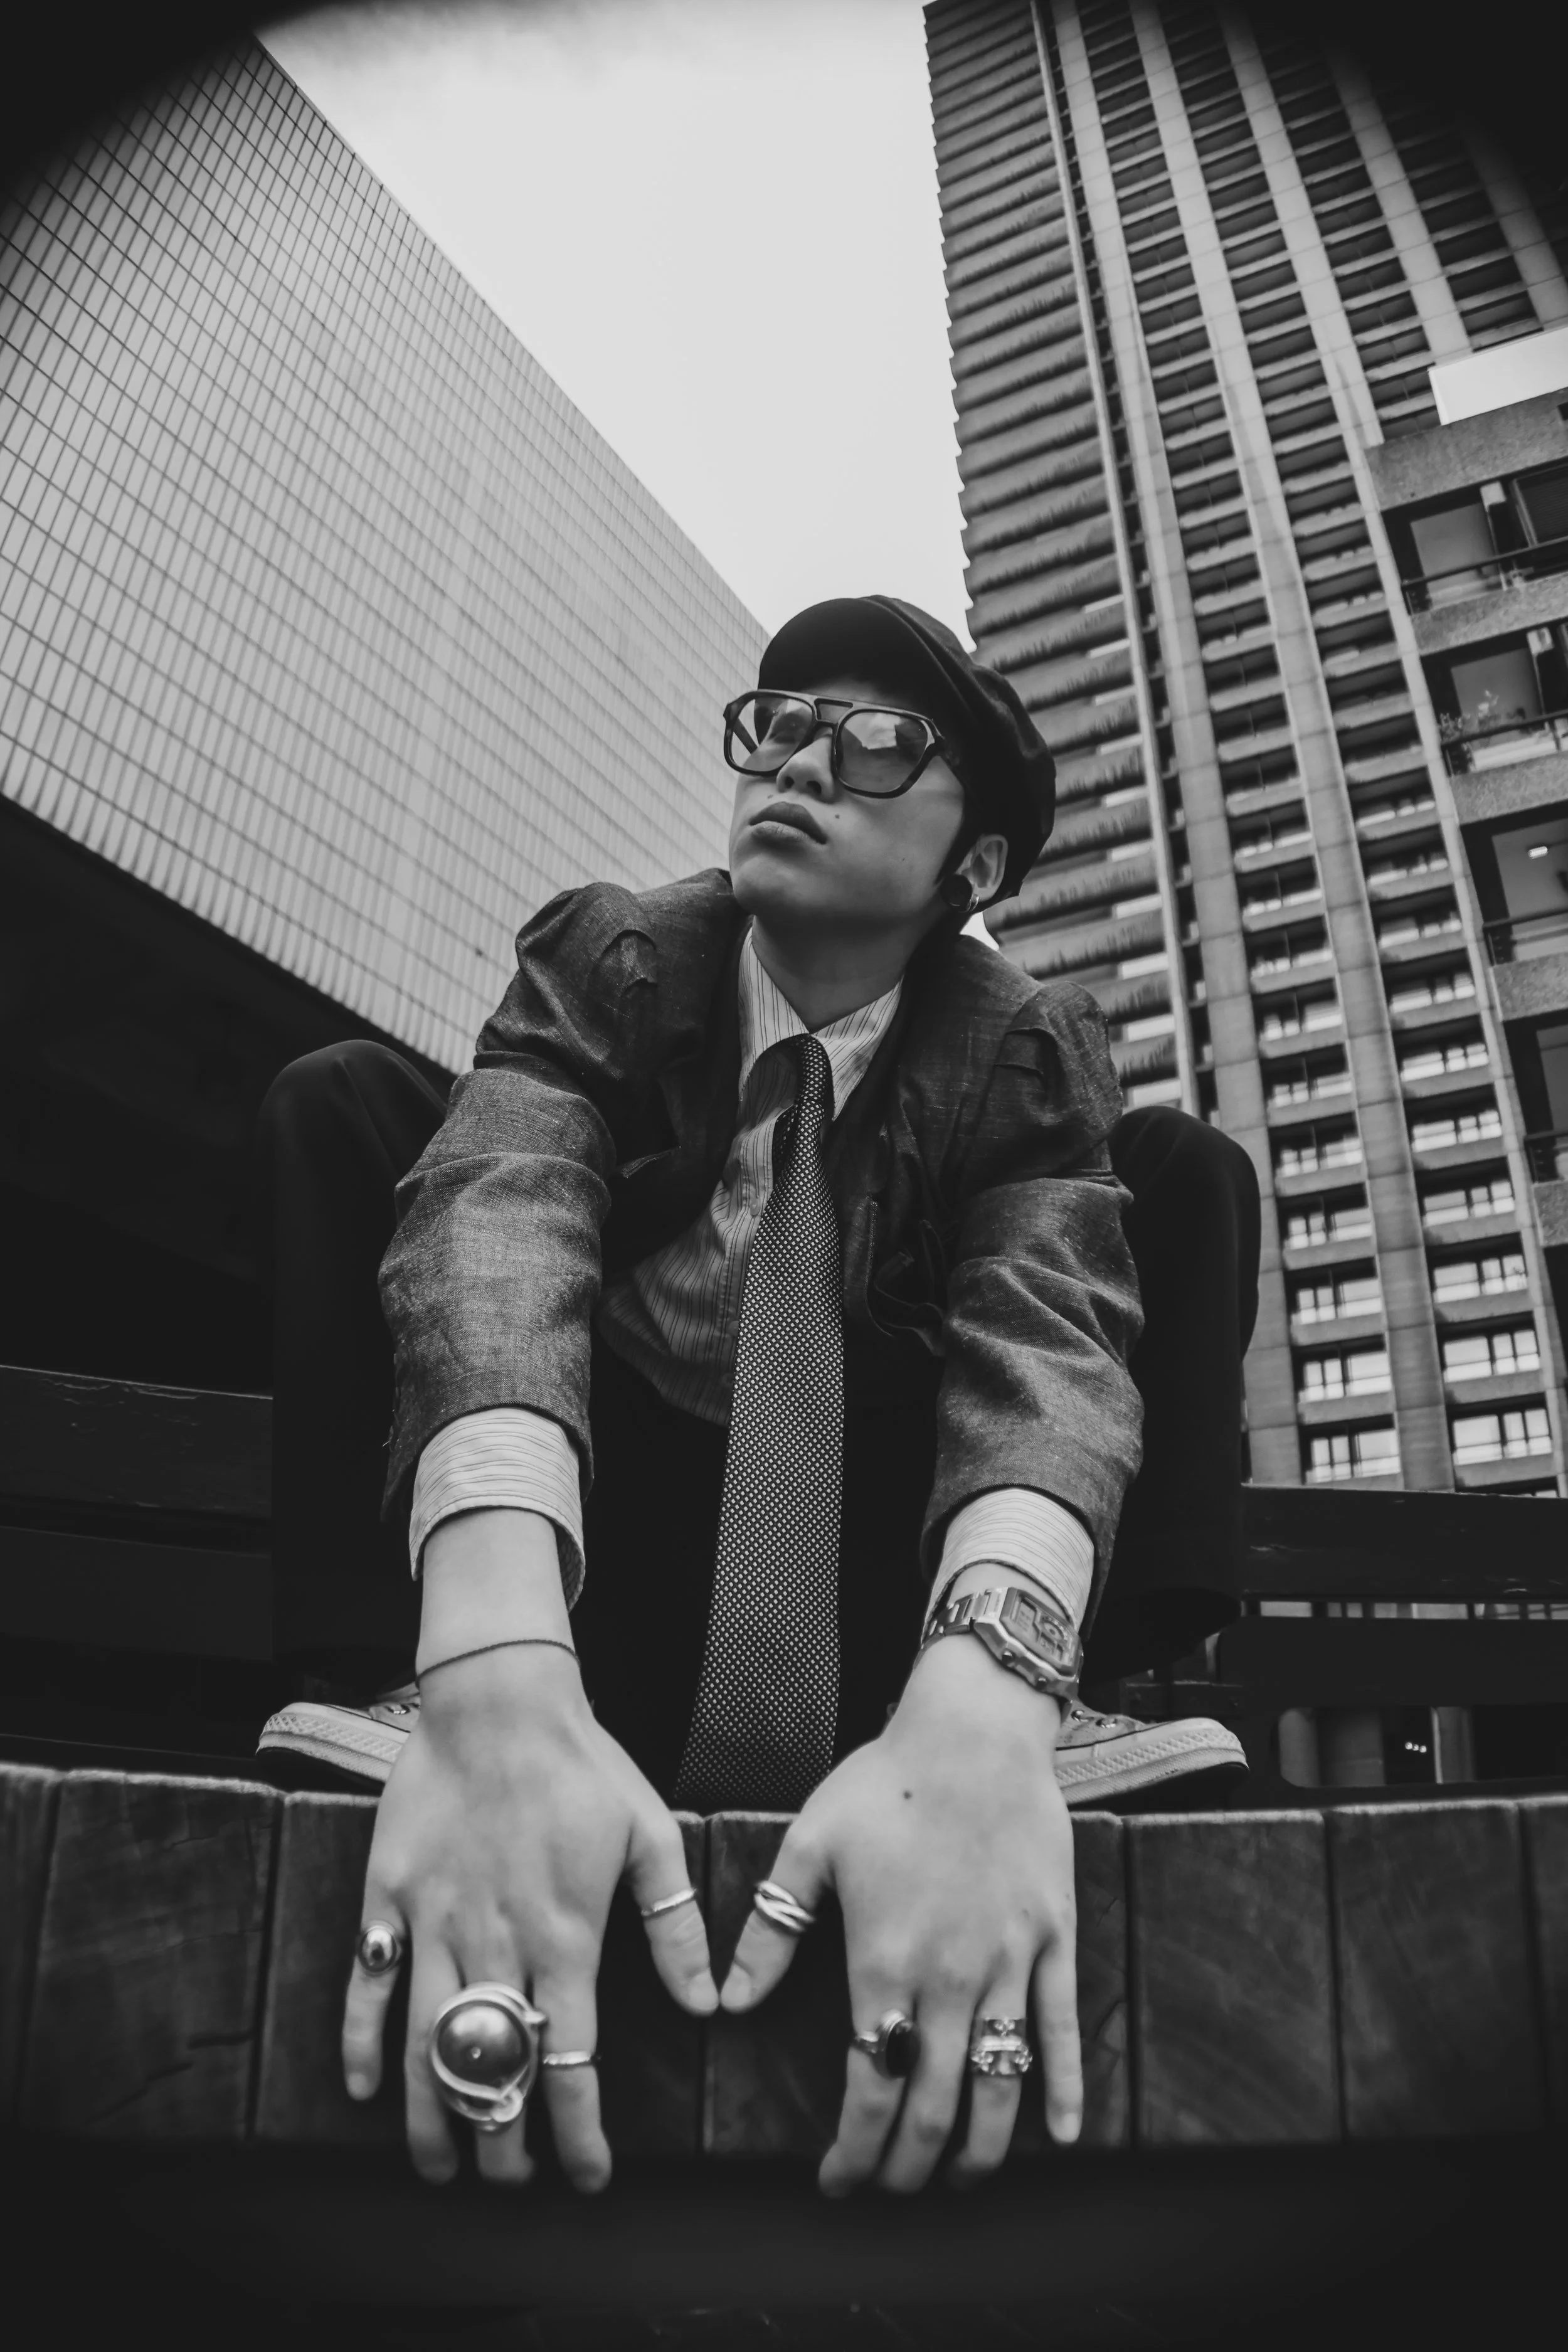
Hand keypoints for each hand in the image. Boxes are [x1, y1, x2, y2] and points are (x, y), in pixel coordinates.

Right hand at [341, 1511, 716, 2189]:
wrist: (500, 1699)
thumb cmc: (583, 1765)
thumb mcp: (648, 1836)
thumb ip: (674, 1925)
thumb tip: (707, 2004)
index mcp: (565, 1935)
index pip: (572, 2058)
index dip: (580, 2130)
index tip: (589, 2176)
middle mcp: (497, 1942)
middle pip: (496, 2069)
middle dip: (504, 2139)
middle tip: (512, 2178)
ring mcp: (436, 1922)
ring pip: (429, 2043)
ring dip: (433, 2114)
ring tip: (442, 2167)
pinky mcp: (390, 1897)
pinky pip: (369, 1983)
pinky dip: (364, 2040)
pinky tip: (369, 2087)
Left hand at [720, 1625, 1079, 2194]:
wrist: (974, 1730)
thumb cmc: (885, 1784)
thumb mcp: (810, 1846)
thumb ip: (770, 1931)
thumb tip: (729, 2005)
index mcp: (884, 1962)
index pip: (868, 2088)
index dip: (854, 2151)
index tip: (837, 2182)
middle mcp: (950, 1978)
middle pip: (932, 2105)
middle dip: (909, 2165)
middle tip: (891, 2189)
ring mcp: (1008, 1962)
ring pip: (1000, 2084)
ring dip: (979, 2148)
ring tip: (957, 2179)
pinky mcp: (1052, 1939)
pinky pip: (1062, 2029)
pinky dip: (1065, 2090)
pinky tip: (1060, 2136)